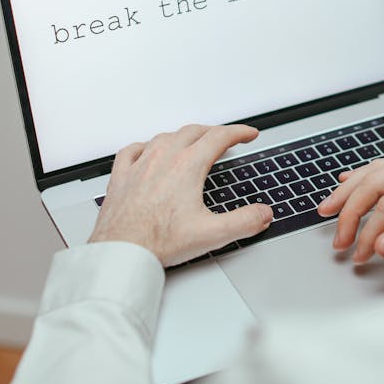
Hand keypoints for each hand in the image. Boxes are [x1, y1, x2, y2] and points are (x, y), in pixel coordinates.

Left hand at [89, 124, 272, 266]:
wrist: (121, 252)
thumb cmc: (158, 242)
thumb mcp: (212, 234)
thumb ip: (244, 222)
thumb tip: (262, 213)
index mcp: (187, 167)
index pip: (219, 137)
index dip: (239, 133)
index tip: (248, 134)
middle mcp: (163, 159)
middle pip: (193, 131)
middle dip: (214, 131)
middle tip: (226, 138)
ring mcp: (139, 165)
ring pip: (165, 136)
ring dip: (183, 136)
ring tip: (192, 142)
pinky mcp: (121, 176)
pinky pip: (133, 149)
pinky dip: (146, 145)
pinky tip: (148, 150)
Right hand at [316, 146, 383, 263]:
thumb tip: (383, 246)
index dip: (368, 231)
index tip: (358, 253)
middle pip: (375, 182)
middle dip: (350, 211)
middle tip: (337, 238)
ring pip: (376, 170)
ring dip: (350, 191)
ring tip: (327, 209)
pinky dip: (364, 177)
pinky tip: (348, 181)